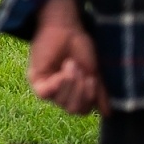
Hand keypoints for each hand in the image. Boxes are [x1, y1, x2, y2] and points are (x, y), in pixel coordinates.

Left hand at [28, 0, 109, 115]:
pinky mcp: (35, 78)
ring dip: (71, 83)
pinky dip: (57, 85)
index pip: (83, 111)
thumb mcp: (94, 72)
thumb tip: (107, 114)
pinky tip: (62, 72)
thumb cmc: (80, 47)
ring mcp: (47, 86)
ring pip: (61, 102)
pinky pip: (44, 94)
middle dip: (81, 91)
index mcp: (74, 93)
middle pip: (73, 109)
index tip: (92, 77)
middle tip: (81, 70)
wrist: (67, 29)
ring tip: (71, 64)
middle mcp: (59, 92)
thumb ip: (100, 93)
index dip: (89, 97)